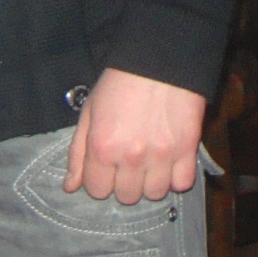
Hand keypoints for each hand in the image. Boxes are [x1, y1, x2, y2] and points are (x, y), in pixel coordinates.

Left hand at [64, 68, 205, 205]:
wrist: (159, 59)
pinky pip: (182, 183)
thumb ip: (78, 152)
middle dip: (125, 182)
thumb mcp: (89, 112)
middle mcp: (130, 157)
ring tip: (150, 161)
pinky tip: (170, 161)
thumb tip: (70, 187)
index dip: (100, 179)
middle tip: (129, 161)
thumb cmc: (119, 83)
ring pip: (155, 194)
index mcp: (102, 147)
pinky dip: (176, 177)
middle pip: (126, 197)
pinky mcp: (187, 150)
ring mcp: (160, 156)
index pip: (97, 191)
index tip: (107, 166)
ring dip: (151, 182)